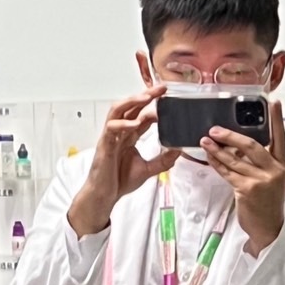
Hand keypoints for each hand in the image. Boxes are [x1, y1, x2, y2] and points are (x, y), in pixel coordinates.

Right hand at [68, 87, 180, 236]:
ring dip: (131, 101)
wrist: (105, 195)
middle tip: (162, 88)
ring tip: (147, 96)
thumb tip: (179, 149)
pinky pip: (112, 129)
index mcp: (129, 136)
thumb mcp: (148, 169)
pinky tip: (135, 123)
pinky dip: (123, 124)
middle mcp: (120, 133)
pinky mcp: (105, 145)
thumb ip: (163, 160)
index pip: (141, 114)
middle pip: (130, 107)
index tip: (169, 97)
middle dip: (145, 95)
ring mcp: (111, 137)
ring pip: (118, 111)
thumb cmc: (119, 181)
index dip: (154, 104)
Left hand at [201, 100, 284, 256]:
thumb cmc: (266, 201)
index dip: (276, 119)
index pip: (280, 137)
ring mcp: (261, 180)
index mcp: (282, 164)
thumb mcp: (270, 178)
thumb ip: (259, 161)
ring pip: (235, 158)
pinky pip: (227, 172)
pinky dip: (216, 163)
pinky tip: (208, 156)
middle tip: (215, 129)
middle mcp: (274, 169)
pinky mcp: (247, 189)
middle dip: (231, 135)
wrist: (267, 227)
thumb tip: (236, 144)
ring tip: (204, 140)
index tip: (272, 103)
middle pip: (251, 145)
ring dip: (217, 148)